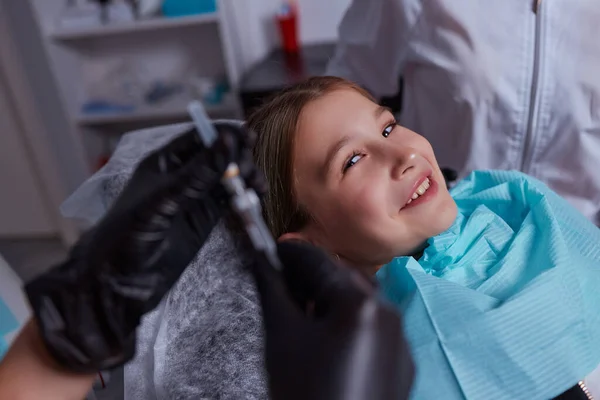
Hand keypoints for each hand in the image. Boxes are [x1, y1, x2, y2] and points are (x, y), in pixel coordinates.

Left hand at [25, 122, 264, 372]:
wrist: (118, 281)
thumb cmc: (128, 234)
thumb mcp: (164, 199)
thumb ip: (198, 173)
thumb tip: (228, 141)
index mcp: (164, 163)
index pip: (199, 139)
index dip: (224, 136)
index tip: (249, 137)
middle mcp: (181, 176)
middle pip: (218, 157)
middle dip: (238, 158)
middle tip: (251, 171)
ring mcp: (193, 199)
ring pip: (227, 178)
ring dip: (245, 177)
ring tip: (258, 186)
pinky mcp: (203, 220)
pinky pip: (227, 201)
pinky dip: (243, 197)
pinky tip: (254, 198)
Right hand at [252, 241, 414, 399]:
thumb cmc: (304, 391)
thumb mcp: (283, 337)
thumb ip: (275, 290)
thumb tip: (264, 260)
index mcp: (363, 304)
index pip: (319, 262)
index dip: (290, 253)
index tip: (268, 249)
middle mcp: (390, 314)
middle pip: (345, 279)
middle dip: (312, 276)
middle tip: (282, 281)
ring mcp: (401, 342)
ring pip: (362, 303)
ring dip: (331, 298)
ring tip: (303, 311)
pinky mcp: (402, 366)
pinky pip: (374, 330)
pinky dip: (350, 324)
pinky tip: (328, 340)